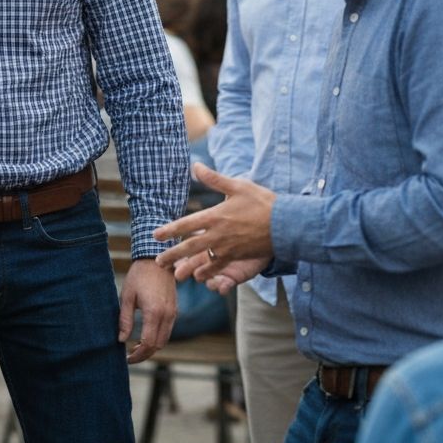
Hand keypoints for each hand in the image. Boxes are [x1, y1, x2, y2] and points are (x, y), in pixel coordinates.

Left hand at [118, 258, 176, 363]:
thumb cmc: (139, 276)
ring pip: (164, 340)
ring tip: (136, 348)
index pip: (148, 343)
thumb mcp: (127, 296)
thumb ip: (124, 319)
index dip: (138, 355)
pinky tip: (146, 336)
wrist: (156, 259)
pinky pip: (167, 331)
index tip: (127, 358)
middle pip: (158, 345)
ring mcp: (173, 313)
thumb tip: (121, 340)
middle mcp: (167, 315)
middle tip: (130, 356)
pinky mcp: (174, 310)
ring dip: (151, 347)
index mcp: (154, 312)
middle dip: (144, 354)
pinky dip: (158, 338)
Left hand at [154, 162, 275, 271]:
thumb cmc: (262, 202)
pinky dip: (207, 272)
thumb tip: (195, 165)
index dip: (169, 231)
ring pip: (202, 260)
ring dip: (186, 267)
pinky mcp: (238, 256)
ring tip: (174, 274)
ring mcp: (228, 248)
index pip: (186, 224)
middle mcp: (218, 234)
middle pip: (189, 246)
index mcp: (215, 216)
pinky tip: (200, 277)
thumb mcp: (238, 185)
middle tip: (157, 261)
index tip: (154, 235)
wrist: (287, 223)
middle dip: (172, 254)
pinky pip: (219, 266)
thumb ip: (214, 179)